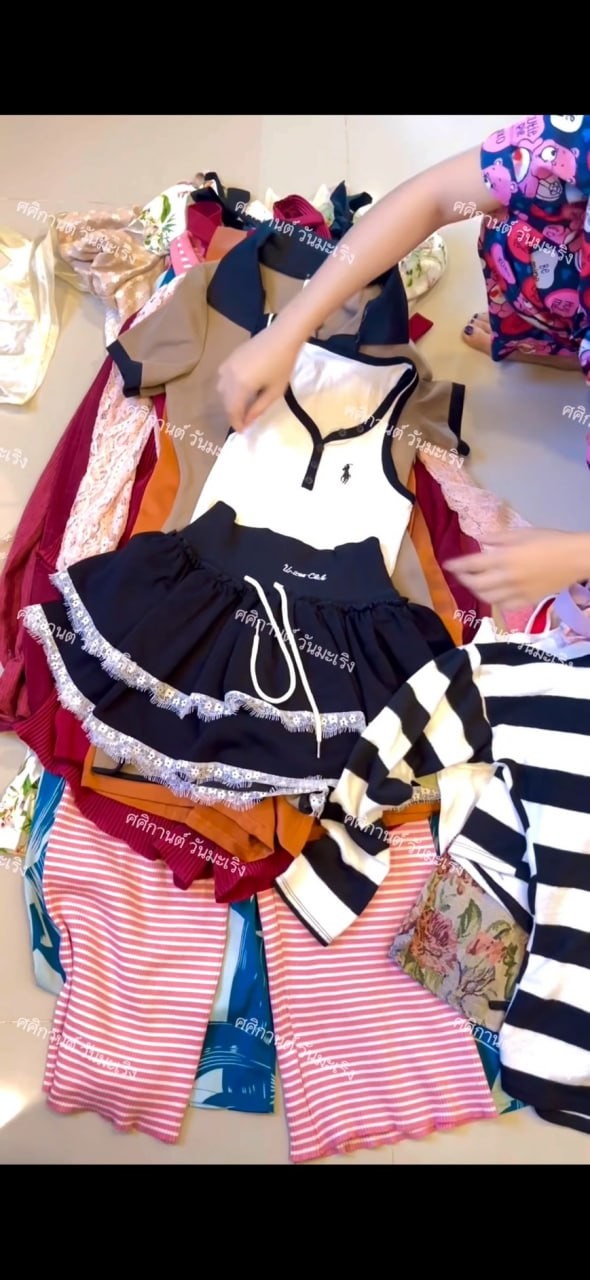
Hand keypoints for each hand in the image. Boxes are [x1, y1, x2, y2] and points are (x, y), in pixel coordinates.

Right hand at [217, 321, 302, 431]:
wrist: (282, 337)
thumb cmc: (282, 365)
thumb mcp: (274, 392)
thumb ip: (258, 409)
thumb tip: (247, 421)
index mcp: (241, 386)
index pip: (233, 411)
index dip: (236, 423)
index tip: (242, 431)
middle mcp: (229, 377)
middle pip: (225, 402)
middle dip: (233, 413)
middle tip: (243, 421)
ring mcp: (227, 366)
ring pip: (221, 390)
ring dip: (229, 401)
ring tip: (241, 406)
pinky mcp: (229, 358)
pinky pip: (223, 378)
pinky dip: (228, 388)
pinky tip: (239, 389)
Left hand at [444, 527, 589, 609]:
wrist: (574, 559)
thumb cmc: (549, 541)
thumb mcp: (521, 533)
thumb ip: (496, 538)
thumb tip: (478, 539)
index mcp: (504, 558)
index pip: (471, 564)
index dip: (456, 565)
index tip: (447, 565)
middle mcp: (506, 577)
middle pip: (475, 584)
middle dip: (462, 580)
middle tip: (458, 574)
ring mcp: (516, 592)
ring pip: (487, 598)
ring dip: (475, 592)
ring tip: (472, 584)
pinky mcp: (526, 601)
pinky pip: (504, 606)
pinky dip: (493, 602)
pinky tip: (491, 596)